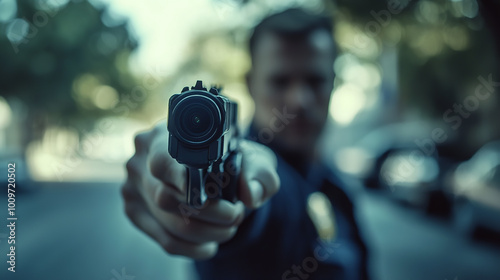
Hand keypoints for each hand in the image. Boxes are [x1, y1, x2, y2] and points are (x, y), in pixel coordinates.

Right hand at [121, 121, 279, 259]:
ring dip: (205, 233)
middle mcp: (142, 159)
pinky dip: (192, 247)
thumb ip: (259, 174)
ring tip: (228, 229)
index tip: (207, 196)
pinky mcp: (135, 212)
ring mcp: (133, 187)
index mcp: (164, 135)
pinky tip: (210, 244)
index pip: (162, 160)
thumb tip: (249, 194)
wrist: (215, 171)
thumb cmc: (233, 161)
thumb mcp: (255, 161)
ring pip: (167, 222)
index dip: (181, 179)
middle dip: (208, 213)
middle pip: (166, 198)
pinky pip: (164, 239)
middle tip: (234, 214)